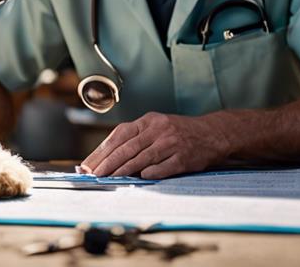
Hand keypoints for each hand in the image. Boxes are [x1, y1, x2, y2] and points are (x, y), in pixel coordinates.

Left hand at [79, 112, 229, 178]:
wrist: (211, 133)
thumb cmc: (177, 133)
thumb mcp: (155, 127)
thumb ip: (134, 139)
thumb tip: (106, 158)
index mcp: (148, 121)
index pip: (119, 135)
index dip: (102, 150)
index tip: (88, 164)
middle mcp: (158, 129)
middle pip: (128, 147)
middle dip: (108, 162)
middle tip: (94, 174)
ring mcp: (172, 143)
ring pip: (142, 157)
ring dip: (124, 170)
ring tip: (109, 178)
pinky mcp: (184, 157)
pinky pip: (163, 167)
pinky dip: (150, 173)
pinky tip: (139, 178)